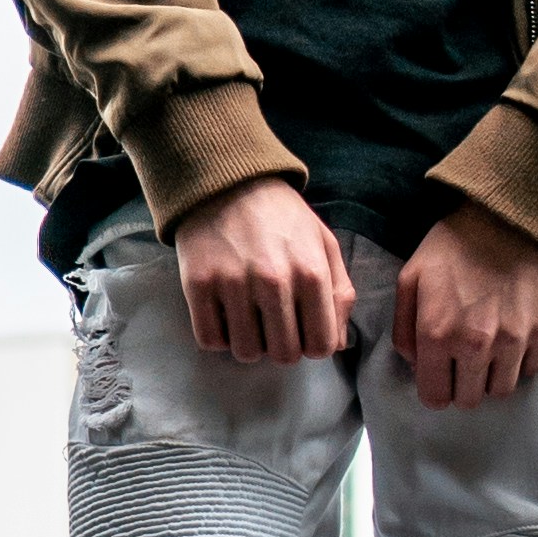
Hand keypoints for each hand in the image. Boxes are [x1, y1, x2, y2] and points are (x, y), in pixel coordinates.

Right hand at [173, 177, 354, 363]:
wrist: (227, 181)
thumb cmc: (282, 217)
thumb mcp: (324, 244)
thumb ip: (339, 294)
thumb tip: (339, 344)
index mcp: (311, 272)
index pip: (321, 345)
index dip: (314, 344)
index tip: (303, 330)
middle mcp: (273, 280)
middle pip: (284, 355)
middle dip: (282, 346)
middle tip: (274, 323)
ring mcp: (232, 283)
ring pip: (246, 352)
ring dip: (249, 342)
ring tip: (249, 316)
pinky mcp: (198, 284)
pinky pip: (210, 340)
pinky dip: (218, 335)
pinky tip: (225, 312)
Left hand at [392, 201, 537, 405]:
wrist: (510, 217)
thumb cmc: (454, 246)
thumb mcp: (411, 278)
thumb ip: (404, 328)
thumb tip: (415, 364)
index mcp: (436, 334)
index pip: (434, 397)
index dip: (436, 388)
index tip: (441, 373)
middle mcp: (475, 346)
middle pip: (469, 399)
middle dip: (463, 385)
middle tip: (465, 361)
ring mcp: (513, 342)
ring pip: (501, 391)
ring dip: (492, 376)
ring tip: (491, 349)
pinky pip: (530, 370)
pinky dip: (520, 361)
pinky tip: (513, 335)